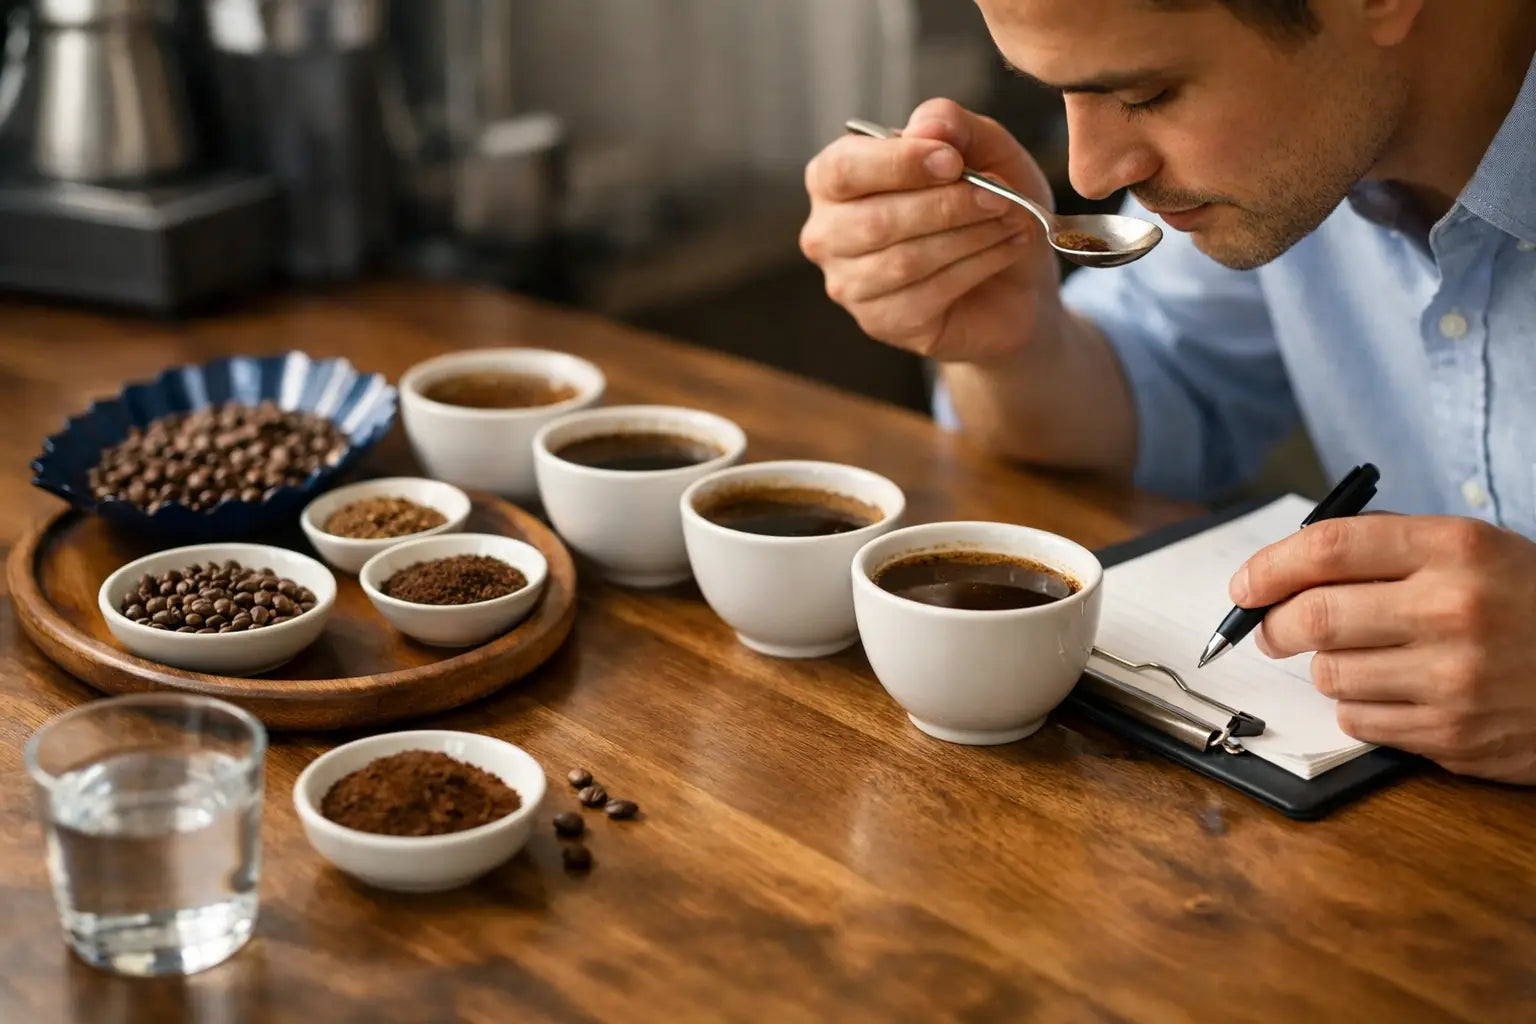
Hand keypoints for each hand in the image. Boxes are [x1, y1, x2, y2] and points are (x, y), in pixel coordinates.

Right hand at [799, 97, 1062, 362]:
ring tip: (1011, 220)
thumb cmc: (985, 207)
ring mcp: (849, 285)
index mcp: (835, 180)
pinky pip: (926, 294)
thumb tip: (927, 124)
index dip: (897, 163)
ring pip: (904, 260)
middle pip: (874, 221)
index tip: (953, 161)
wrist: (1013, 280)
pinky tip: (1006, 249)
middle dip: (946, 206)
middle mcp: (828, 234)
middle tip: (999, 196)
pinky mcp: (881, 322)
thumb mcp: (985, 151)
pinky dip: (976, 266)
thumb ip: (954, 126)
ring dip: (969, 236)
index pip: (842, 170)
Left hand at [1232, 514, 1535, 782]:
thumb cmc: (1530, 605)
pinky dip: (1360, 707)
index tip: (1244, 585)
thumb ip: (1387, 551)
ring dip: (1326, 668)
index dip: (1269, 567)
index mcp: (1455, 548)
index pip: (1328, 547)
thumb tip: (1287, 568)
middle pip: (1313, 616)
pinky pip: (1359, 721)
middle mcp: (1453, 610)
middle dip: (1274, 625)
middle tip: (1271, 629)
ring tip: (1363, 658)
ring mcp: (1455, 677)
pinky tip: (1396, 692)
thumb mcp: (1476, 551)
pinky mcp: (1454, 733)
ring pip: (1330, 674)